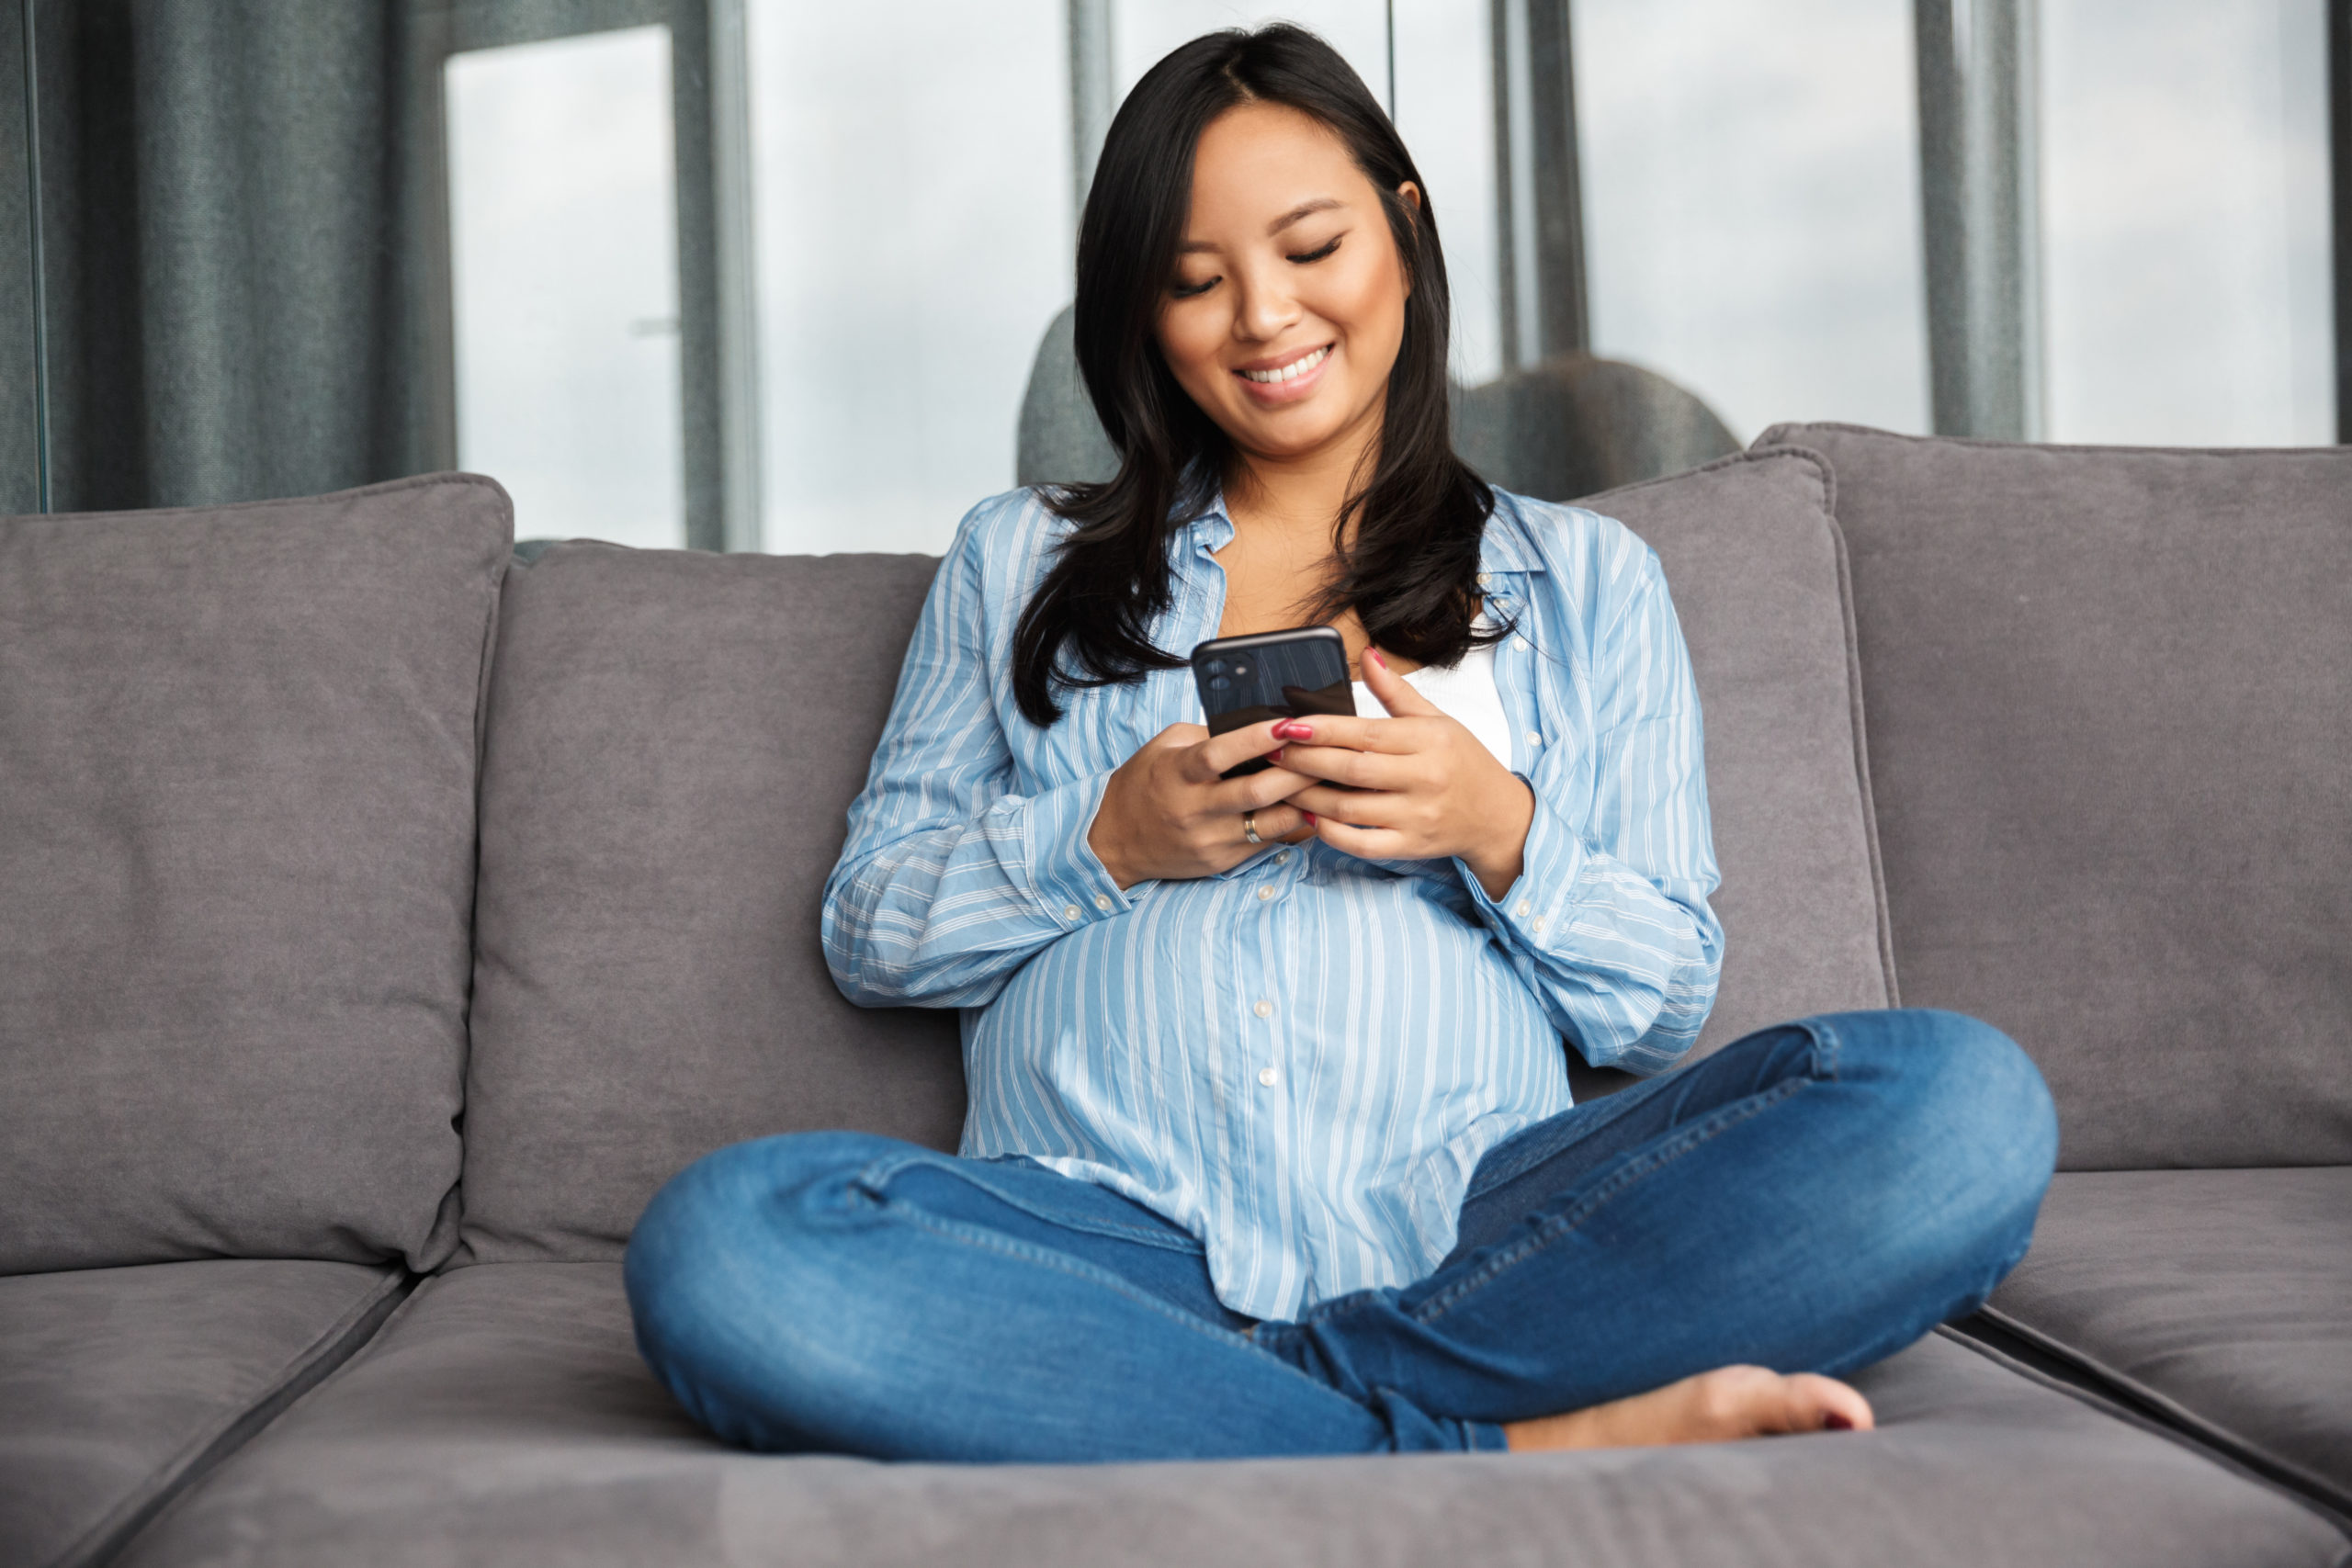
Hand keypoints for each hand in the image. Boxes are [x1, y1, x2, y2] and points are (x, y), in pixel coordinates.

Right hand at [1087, 719, 1315, 888]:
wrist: (1116, 843)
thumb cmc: (1144, 785)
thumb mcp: (1164, 747)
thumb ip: (1205, 734)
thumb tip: (1254, 724)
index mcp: (1176, 774)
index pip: (1219, 755)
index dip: (1255, 739)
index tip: (1288, 724)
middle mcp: (1193, 810)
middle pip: (1255, 792)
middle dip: (1296, 771)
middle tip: (1326, 753)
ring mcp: (1210, 840)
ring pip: (1270, 823)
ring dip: (1304, 801)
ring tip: (1330, 781)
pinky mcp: (1222, 861)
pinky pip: (1267, 843)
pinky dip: (1293, 824)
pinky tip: (1312, 807)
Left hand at [1274, 648, 1534, 897]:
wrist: (1497, 815)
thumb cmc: (1463, 763)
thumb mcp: (1436, 720)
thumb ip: (1395, 691)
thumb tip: (1367, 654)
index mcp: (1429, 740)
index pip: (1365, 733)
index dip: (1322, 729)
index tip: (1287, 725)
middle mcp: (1425, 778)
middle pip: (1352, 769)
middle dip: (1305, 761)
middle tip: (1271, 751)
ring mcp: (1418, 816)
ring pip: (1350, 808)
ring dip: (1308, 797)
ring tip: (1280, 783)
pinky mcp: (1411, 847)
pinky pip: (1362, 843)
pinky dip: (1331, 834)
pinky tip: (1310, 818)